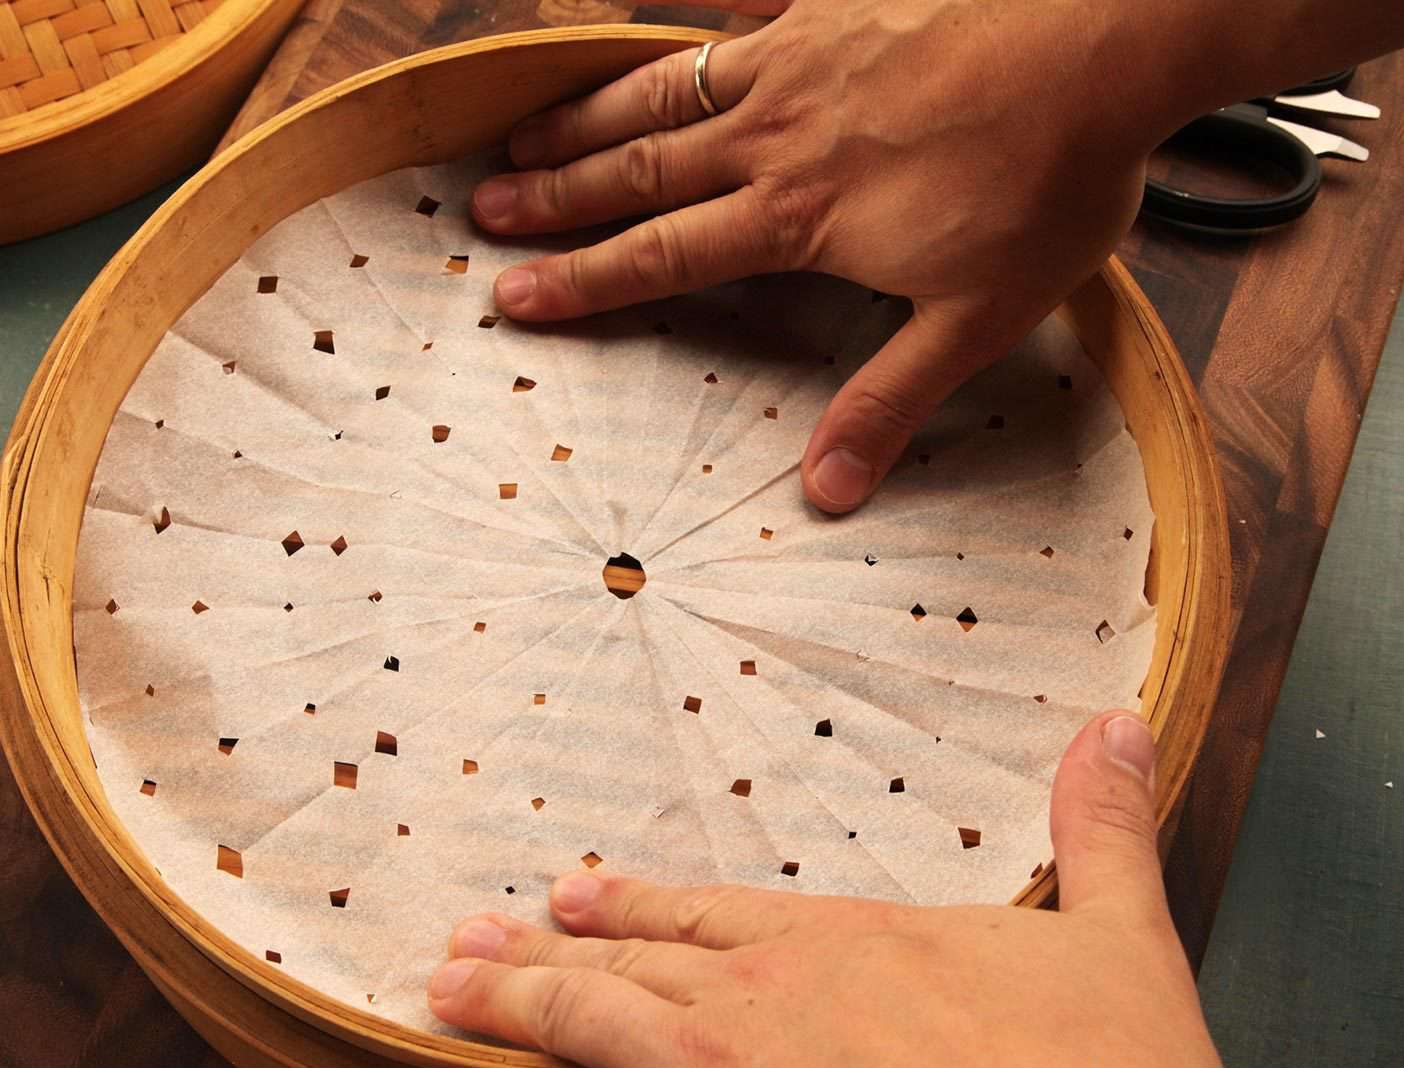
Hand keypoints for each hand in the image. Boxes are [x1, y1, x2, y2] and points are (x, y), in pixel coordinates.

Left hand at [367, 711, 1236, 1067]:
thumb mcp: (1119, 943)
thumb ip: (1100, 829)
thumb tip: (1117, 724)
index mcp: (839, 953)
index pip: (708, 916)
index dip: (632, 909)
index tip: (569, 896)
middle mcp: (757, 1017)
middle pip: (614, 982)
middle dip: (528, 971)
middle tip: (452, 961)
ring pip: (568, 1066)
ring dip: (483, 1064)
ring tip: (405, 1064)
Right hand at [472, 1, 1168, 512]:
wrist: (1108, 32)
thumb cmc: (1051, 176)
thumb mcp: (979, 315)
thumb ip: (891, 398)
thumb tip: (824, 491)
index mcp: (799, 215)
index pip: (664, 256)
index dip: (583, 281)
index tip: (512, 295)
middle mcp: (777, 133)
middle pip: (640, 169)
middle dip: (557, 194)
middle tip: (487, 208)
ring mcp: (799, 55)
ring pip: (666, 90)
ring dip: (589, 115)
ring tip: (526, 133)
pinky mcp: (833, 4)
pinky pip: (729, 18)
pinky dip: (675, 29)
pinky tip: (643, 29)